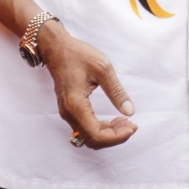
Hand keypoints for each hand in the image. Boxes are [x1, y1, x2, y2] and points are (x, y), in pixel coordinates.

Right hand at [37, 21, 137, 148]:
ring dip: (108, 134)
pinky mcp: (70, 110)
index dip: (116, 137)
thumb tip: (130, 111)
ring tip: (125, 122)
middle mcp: (69, 113)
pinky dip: (101, 129)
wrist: (56, 48)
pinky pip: (86, 128)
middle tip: (132, 125)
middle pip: (92, 140)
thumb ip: (116, 92)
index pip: (96, 135)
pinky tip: (114, 120)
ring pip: (89, 136)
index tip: (133, 126)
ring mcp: (67, 113)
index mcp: (76, 105)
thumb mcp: (103, 69)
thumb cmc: (78, 55)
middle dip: (115, 137)